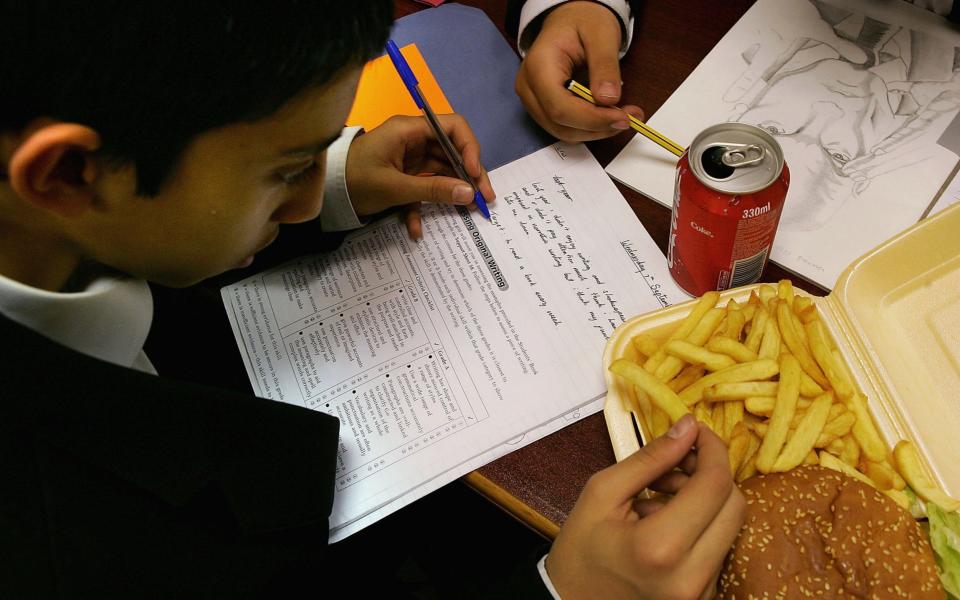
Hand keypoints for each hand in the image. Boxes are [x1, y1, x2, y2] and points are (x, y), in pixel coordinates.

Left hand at [344, 114, 493, 238]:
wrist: (322, 194)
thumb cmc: (354, 181)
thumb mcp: (395, 188)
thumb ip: (432, 190)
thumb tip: (468, 194)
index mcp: (409, 130)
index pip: (452, 127)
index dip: (469, 148)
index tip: (474, 174)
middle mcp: (412, 140)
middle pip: (452, 152)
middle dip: (468, 175)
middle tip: (484, 199)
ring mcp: (408, 158)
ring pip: (440, 172)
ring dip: (452, 192)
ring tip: (468, 212)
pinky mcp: (402, 177)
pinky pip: (422, 188)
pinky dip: (422, 207)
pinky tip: (416, 230)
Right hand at [515, 1, 643, 141]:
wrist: (569, 21)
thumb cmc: (582, 22)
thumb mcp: (601, 34)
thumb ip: (604, 65)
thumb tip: (609, 100)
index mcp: (538, 66)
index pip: (560, 107)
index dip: (591, 119)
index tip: (622, 117)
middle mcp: (529, 88)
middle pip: (560, 123)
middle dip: (598, 126)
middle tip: (630, 117)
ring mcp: (533, 101)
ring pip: (563, 131)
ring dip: (597, 130)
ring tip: (624, 115)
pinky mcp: (544, 109)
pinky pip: (566, 127)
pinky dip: (591, 127)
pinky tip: (609, 115)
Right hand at [546, 415, 745, 599]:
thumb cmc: (579, 551)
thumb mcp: (602, 493)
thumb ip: (650, 459)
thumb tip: (687, 428)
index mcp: (660, 547)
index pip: (714, 485)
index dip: (712, 449)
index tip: (697, 432)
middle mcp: (691, 576)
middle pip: (734, 505)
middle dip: (710, 473)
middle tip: (675, 463)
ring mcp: (701, 592)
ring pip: (730, 526)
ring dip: (705, 500)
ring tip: (660, 495)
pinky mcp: (705, 597)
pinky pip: (719, 546)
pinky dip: (700, 524)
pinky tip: (665, 521)